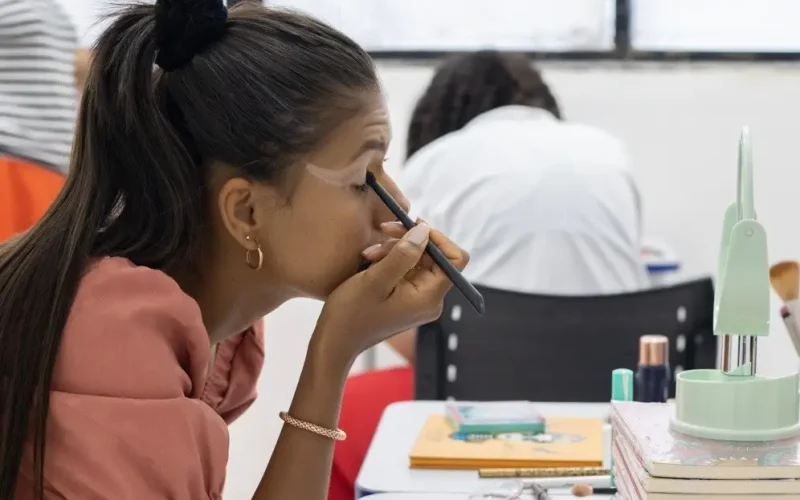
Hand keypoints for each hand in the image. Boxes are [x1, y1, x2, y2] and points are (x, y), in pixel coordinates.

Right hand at [313, 222, 468, 367]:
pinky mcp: (407, 297)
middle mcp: (430, 299)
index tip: (413, 226)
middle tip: (384, 232)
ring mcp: (419, 298)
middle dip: (410, 241)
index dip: (439, 239)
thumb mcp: (376, 279)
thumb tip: (425, 231)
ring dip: (396, 249)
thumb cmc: (352, 314)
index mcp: (429, 297)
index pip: (455, 259)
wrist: (336, 340)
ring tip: (370, 253)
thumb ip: (403, 254)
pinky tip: (371, 260)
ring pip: (419, 259)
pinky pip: (407, 268)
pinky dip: (391, 259)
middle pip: (436, 256)